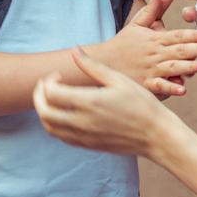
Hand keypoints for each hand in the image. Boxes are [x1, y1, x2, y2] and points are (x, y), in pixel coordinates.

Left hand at [35, 50, 179, 156]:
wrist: (157, 136)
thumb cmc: (142, 105)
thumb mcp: (119, 80)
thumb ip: (93, 66)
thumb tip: (75, 50)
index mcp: (89, 102)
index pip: (51, 92)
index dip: (49, 81)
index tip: (60, 75)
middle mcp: (82, 122)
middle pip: (44, 111)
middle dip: (39, 96)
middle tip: (47, 86)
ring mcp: (84, 136)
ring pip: (50, 127)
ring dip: (45, 111)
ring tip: (54, 99)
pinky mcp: (88, 145)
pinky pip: (62, 136)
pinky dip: (56, 124)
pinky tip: (66, 113)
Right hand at [86, 0, 196, 97]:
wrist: (102, 62)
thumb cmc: (122, 45)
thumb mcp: (137, 24)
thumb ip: (153, 10)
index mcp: (155, 39)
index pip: (177, 35)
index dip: (193, 35)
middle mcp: (155, 54)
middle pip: (180, 50)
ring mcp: (150, 70)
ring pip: (173, 68)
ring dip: (189, 67)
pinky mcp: (145, 84)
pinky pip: (160, 87)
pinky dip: (170, 88)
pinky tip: (182, 89)